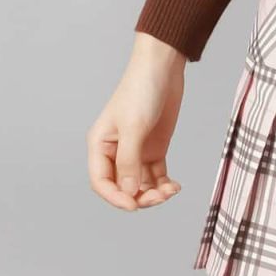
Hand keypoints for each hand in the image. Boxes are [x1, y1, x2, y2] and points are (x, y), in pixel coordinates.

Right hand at [87, 33, 186, 209]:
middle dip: (140, 197)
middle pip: (123, 188)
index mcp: (100, 144)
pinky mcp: (154, 150)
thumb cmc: (141, 91)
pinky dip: (165, 186)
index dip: (116, 198)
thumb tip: (129, 192)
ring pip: (141, 186)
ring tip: (172, 189)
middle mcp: (115, 152)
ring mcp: (136, 152)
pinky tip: (175, 185)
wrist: (163, 70)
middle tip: (161, 196)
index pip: (101, 182)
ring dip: (155, 194)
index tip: (134, 205)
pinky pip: (156, 178)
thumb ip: (129, 161)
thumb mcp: (134, 127)